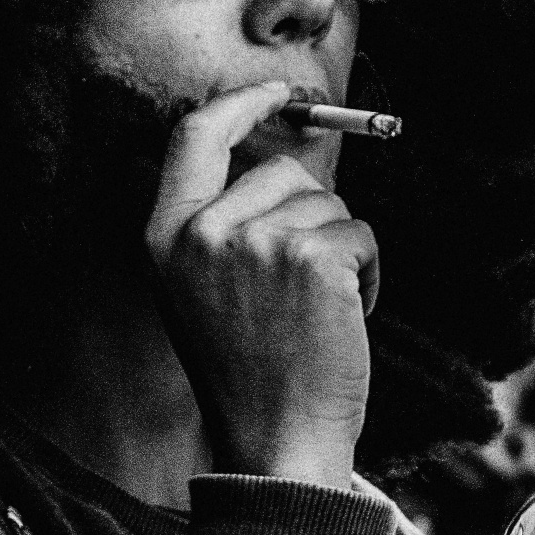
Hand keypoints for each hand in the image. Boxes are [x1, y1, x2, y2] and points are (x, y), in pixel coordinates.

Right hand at [145, 80, 377, 487]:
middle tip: (301, 288)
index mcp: (164, 237)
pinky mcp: (312, 257)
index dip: (241, 103)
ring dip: (341, 251)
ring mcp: (256, 241)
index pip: (195, 135)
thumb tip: (277, 165)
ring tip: (316, 312)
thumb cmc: (249, 374)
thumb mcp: (200, 292)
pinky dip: (370, 275)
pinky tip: (343, 319)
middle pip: (282, 172)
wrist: (276, 441)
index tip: (278, 93)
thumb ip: (217, 227)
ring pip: (329, 204)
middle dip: (311, 217)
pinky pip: (362, 234)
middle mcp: (203, 232)